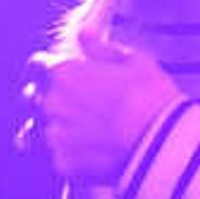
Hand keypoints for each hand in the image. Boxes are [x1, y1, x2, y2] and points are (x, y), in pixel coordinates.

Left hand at [21, 33, 179, 186]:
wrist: (164, 146)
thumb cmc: (152, 99)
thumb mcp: (133, 61)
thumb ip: (100, 47)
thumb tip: (84, 33)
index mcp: (62, 73)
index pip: (37, 66)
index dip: (49, 70)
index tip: (60, 76)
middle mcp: (50, 103)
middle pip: (35, 99)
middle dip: (50, 100)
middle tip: (77, 108)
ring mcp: (54, 136)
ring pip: (39, 131)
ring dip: (53, 131)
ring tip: (80, 135)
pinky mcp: (62, 164)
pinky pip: (56, 158)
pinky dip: (68, 157)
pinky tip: (89, 155)